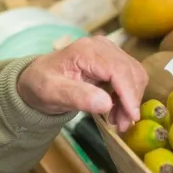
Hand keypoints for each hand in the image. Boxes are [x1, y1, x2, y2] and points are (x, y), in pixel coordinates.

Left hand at [16, 36, 147, 132]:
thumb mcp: (52, 92)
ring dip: (131, 100)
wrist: (38, 78)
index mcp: (86, 51)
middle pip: (131, 71)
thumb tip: (106, 103)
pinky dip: (128, 96)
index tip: (131, 116)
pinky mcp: (112, 60)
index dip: (129, 93)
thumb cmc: (41, 83)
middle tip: (121, 125)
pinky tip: (115, 111)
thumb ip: (77, 96)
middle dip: (131, 100)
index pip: (118, 69)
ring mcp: (108, 51)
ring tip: (117, 121)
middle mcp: (101, 46)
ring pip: (134, 75)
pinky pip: (130, 77)